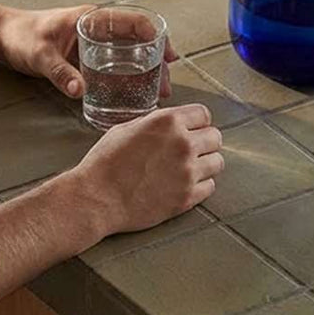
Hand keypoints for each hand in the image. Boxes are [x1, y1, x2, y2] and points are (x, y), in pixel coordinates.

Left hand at [0, 5, 177, 99]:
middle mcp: (99, 30)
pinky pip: (114, 69)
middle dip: (156, 63)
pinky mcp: (88, 60)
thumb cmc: (22, 37)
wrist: (6, 38)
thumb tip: (79, 90)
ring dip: (145, 74)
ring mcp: (95, 46)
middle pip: (138, 43)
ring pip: (129, 57)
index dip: (155, 37)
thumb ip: (59, 73)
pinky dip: (128, 81)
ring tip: (157, 95)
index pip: (134, 22)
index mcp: (93, 19)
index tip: (168, 55)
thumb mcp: (40, 56)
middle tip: (166, 87)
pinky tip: (135, 97)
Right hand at [72, 104, 223, 235]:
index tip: (192, 131)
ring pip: (217, 162)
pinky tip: (185, 186)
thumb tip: (166, 125)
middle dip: (204, 143)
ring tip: (190, 170)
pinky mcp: (186, 197)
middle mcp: (183, 144)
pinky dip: (201, 187)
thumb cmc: (104, 165)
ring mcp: (187, 172)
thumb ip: (153, 124)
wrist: (96, 200)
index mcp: (168, 122)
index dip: (196, 123)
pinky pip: (210, 187)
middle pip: (215, 137)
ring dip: (206, 165)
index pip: (203, 114)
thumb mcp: (125, 129)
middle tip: (192, 152)